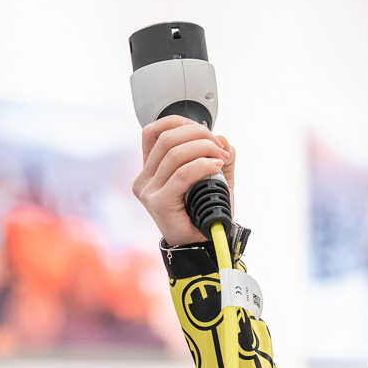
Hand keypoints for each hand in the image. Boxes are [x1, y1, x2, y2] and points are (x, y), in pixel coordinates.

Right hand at [133, 117, 234, 245]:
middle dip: (198, 135)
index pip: (153, 132)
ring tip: (220, 159)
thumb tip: (223, 139)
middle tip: (219, 147)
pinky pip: (182, 175)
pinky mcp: (159, 203)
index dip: (179, 123)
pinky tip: (215, 167)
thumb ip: (220, 156)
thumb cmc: (204, 213)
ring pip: (174, 154)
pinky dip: (202, 165)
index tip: (203, 131)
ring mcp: (149, 192)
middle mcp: (144, 179)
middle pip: (167, 139)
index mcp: (150, 170)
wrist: (204, 244)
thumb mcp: (215, 178)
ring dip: (203, 149)